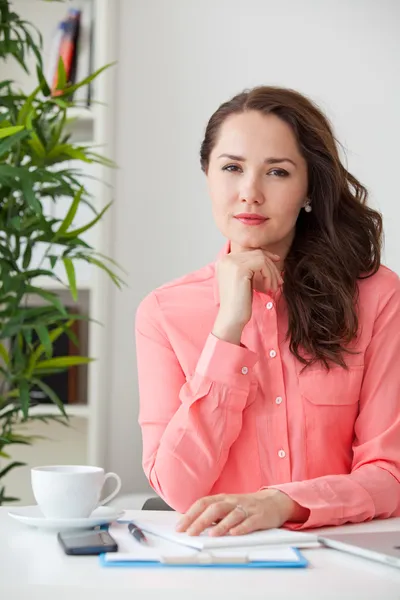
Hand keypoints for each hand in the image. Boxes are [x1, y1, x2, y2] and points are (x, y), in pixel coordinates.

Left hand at [176, 489, 307, 536]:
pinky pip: (250, 522)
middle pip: (214, 508)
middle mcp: (233, 502)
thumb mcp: (227, 506)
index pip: (203, 503)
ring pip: (232, 514)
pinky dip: (241, 527)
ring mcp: (246, 508)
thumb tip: (191, 523)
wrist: (273, 501)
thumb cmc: (246, 506)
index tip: (180, 527)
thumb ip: (212, 514)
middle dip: (200, 521)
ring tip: (211, 535)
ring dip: (221, 525)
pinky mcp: (259, 516)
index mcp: (223, 499)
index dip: (190, 514)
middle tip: (190, 533)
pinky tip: (234, 533)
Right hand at [212, 250, 281, 344]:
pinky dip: (270, 275)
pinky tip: (269, 288)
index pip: (249, 251)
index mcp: (224, 261)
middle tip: (279, 281)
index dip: (266, 256)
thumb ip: (250, 267)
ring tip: (274, 287)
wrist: (231, 318)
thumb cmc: (239, 303)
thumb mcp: (244, 280)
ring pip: (261, 258)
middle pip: (257, 253)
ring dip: (272, 273)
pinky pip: (262, 264)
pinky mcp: (239, 269)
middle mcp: (226, 259)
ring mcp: (231, 262)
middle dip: (271, 266)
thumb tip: (268, 256)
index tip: (277, 261)